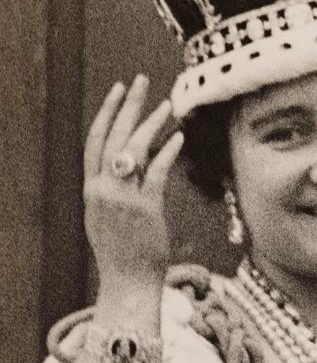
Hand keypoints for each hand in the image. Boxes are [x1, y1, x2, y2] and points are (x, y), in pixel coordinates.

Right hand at [83, 74, 183, 287]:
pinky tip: (178, 138)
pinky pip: (157, 173)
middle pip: (113, 137)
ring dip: (151, 124)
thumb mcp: (107, 217)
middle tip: (142, 80)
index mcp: (92, 190)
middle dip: (128, 105)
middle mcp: (103, 190)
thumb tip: (129, 164)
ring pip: (134, 150)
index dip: (107, 113)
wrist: (127, 282)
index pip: (95, 142)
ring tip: (167, 105)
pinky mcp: (145, 209)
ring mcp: (122, 199)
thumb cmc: (123, 252)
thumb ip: (113, 190)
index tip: (118, 89)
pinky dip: (167, 153)